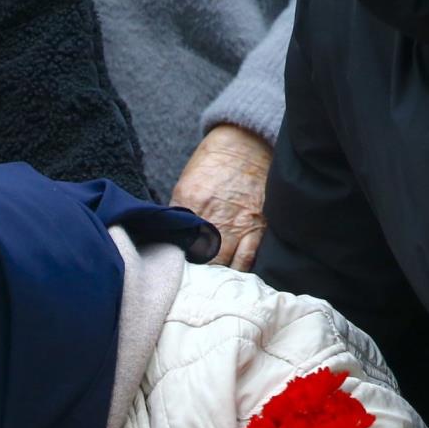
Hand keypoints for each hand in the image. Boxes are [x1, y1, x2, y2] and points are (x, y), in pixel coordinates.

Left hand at [171, 124, 272, 272]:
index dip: (173, 260)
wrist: (247, 142)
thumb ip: (178, 213)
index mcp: (189, 202)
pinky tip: (230, 279)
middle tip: (190, 282)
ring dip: (214, 277)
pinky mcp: (258, 227)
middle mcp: (212, 216)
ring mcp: (237, 224)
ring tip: (209, 285)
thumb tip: (170, 240)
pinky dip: (238, 273)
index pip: (175, 243)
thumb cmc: (213, 163)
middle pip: (198, 260)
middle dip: (194, 274)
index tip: (171, 270)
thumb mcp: (185, 184)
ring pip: (222, 266)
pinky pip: (247, 260)